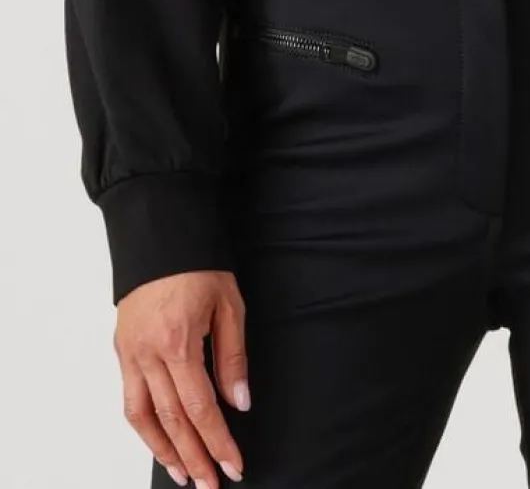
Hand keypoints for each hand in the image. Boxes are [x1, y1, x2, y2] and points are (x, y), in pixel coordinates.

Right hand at [113, 270, 249, 487]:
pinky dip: (144, 426)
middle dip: (193, 457)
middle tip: (210, 484)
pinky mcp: (122, 349)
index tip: (233, 466)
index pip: (200, 408)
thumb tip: (239, 403)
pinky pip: (129, 398)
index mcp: (179, 343)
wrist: (161, 233)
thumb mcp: (229, 305)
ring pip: (143, 417)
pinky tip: (160, 440)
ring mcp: (130, 353)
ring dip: (163, 451)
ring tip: (184, 475)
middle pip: (171, 421)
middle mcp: (148, 354)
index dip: (217, 442)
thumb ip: (233, 358)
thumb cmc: (199, 264)